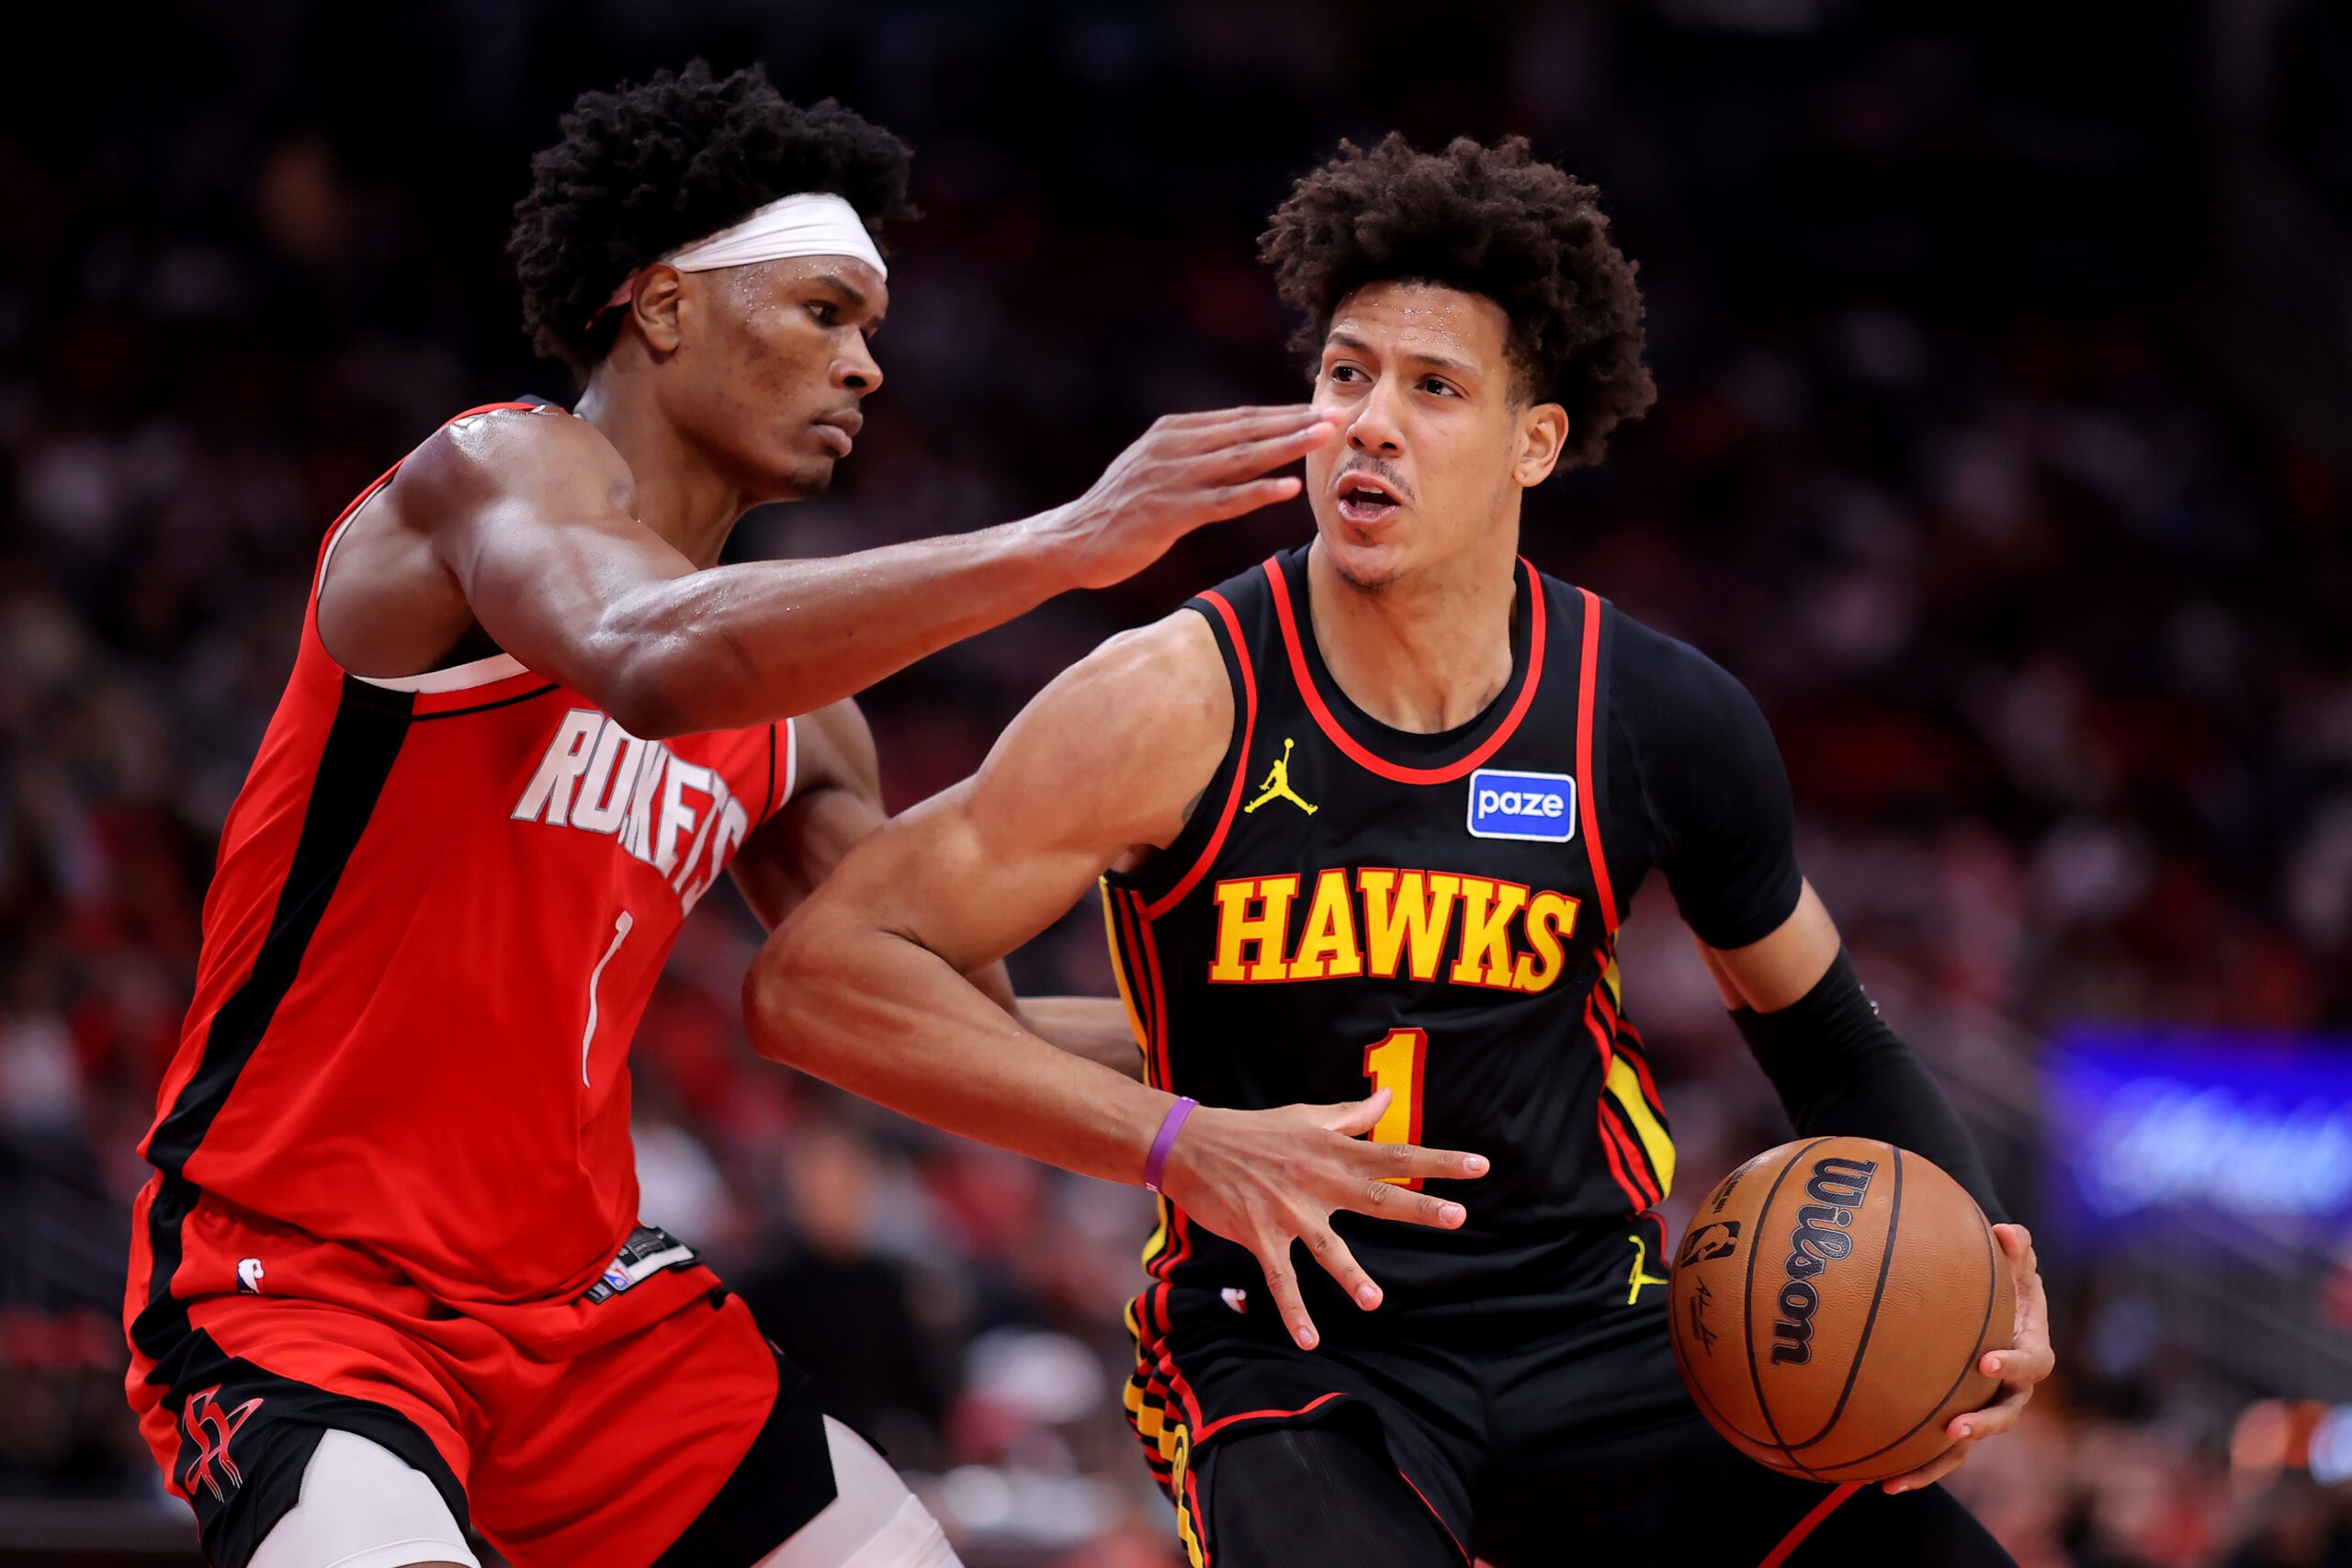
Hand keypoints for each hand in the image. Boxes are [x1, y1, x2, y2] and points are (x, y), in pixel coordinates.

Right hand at [1039, 406, 1340, 589]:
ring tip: (1324, 438)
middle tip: (1336, 416)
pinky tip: (1289, 487)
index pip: (1238, 418)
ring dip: (1287, 446)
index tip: (1319, 409)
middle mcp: (1175, 448)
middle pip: (1247, 431)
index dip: (1282, 413)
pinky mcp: (1170, 514)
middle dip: (1295, 422)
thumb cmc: (1114, 512)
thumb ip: (1188, 454)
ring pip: (1241, 459)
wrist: (1069, 541)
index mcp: (1172, 433)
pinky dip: (1258, 492)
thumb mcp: (1150, 468)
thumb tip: (1229, 447)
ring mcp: (1172, 480)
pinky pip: (1224, 501)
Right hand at [1156, 1089, 1488, 1350]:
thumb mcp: (1306, 1117)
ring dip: (1350, 1275)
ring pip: (1327, 1247)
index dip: (1438, 1161)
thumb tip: (1387, 1097)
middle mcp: (1318, 1181)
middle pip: (1376, 1196)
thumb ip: (1350, 1115)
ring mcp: (1288, 1211)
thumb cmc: (1255, 1131)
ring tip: (1373, 1301)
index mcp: (1334, 1152)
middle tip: (1456, 1217)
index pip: (1396, 1154)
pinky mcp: (1259, 1235)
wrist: (1193, 1145)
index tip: (1479, 1166)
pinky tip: (1310, 1340)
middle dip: (1417, 1206)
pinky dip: (1294, 1311)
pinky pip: (1281, 1278)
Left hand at [1883, 1223, 2052, 1493]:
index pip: (2032, 1363)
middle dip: (1984, 1423)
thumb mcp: (2013, 1255)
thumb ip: (2015, 1245)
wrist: (1988, 1292)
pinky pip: (1938, 1449)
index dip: (2013, 1364)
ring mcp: (1985, 1406)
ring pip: (1969, 1443)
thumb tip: (2005, 1231)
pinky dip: (1915, 1466)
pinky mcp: (1955, 1418)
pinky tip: (1880, 1481)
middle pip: (2007, 1414)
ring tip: (1902, 1477)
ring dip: (1939, 1461)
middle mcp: (2011, 1386)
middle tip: (1956, 1426)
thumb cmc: (2001, 1271)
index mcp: (2030, 1348)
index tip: (1985, 1362)